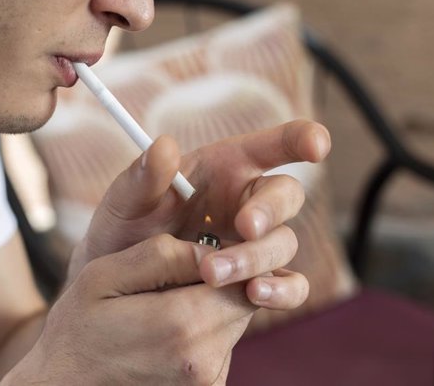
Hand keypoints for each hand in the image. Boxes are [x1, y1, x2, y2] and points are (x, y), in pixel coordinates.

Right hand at [6, 235, 252, 384]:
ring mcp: (206, 383)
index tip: (194, 253)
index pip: (240, 278)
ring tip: (159, 308)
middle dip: (216, 283)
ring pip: (231, 324)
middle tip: (170, 279)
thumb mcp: (104, 277)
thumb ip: (162, 256)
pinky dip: (198, 333)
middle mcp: (203, 361)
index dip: (225, 258)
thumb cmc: (76, 332)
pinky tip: (160, 334)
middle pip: (240, 302)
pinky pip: (218, 348)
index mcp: (181, 326)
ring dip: (206, 308)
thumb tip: (211, 250)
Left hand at [69, 119, 328, 306]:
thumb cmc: (123, 232)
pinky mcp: (257, 283)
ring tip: (211, 271)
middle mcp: (246, 203)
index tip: (316, 146)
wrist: (116, 288)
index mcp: (223, 169)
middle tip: (244, 227)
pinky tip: (253, 295)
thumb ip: (142, 177)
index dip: (301, 139)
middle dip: (270, 210)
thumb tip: (163, 145)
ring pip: (284, 242)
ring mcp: (255, 245)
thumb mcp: (124, 202)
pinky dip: (280, 291)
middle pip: (285, 196)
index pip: (272, 146)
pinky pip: (289, 286)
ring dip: (255, 256)